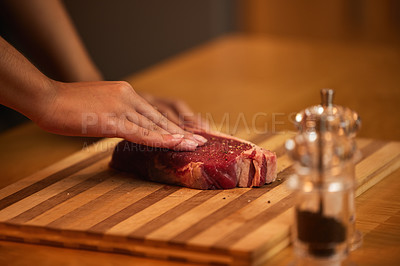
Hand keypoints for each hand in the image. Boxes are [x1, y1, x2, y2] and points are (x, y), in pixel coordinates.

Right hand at [33, 80, 206, 150]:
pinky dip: (159, 139)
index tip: (188, 133)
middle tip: (202, 140)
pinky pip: (140, 132)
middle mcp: (127, 97)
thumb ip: (116, 115)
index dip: (172, 124)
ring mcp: (120, 107)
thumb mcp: (98, 107)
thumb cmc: (67, 105)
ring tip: (195, 145)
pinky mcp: (111, 120)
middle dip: (181, 131)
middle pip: (159, 118)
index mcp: (125, 92)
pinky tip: (175, 144)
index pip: (154, 112)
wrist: (45, 98)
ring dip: (176, 137)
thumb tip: (126, 128)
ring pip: (154, 125)